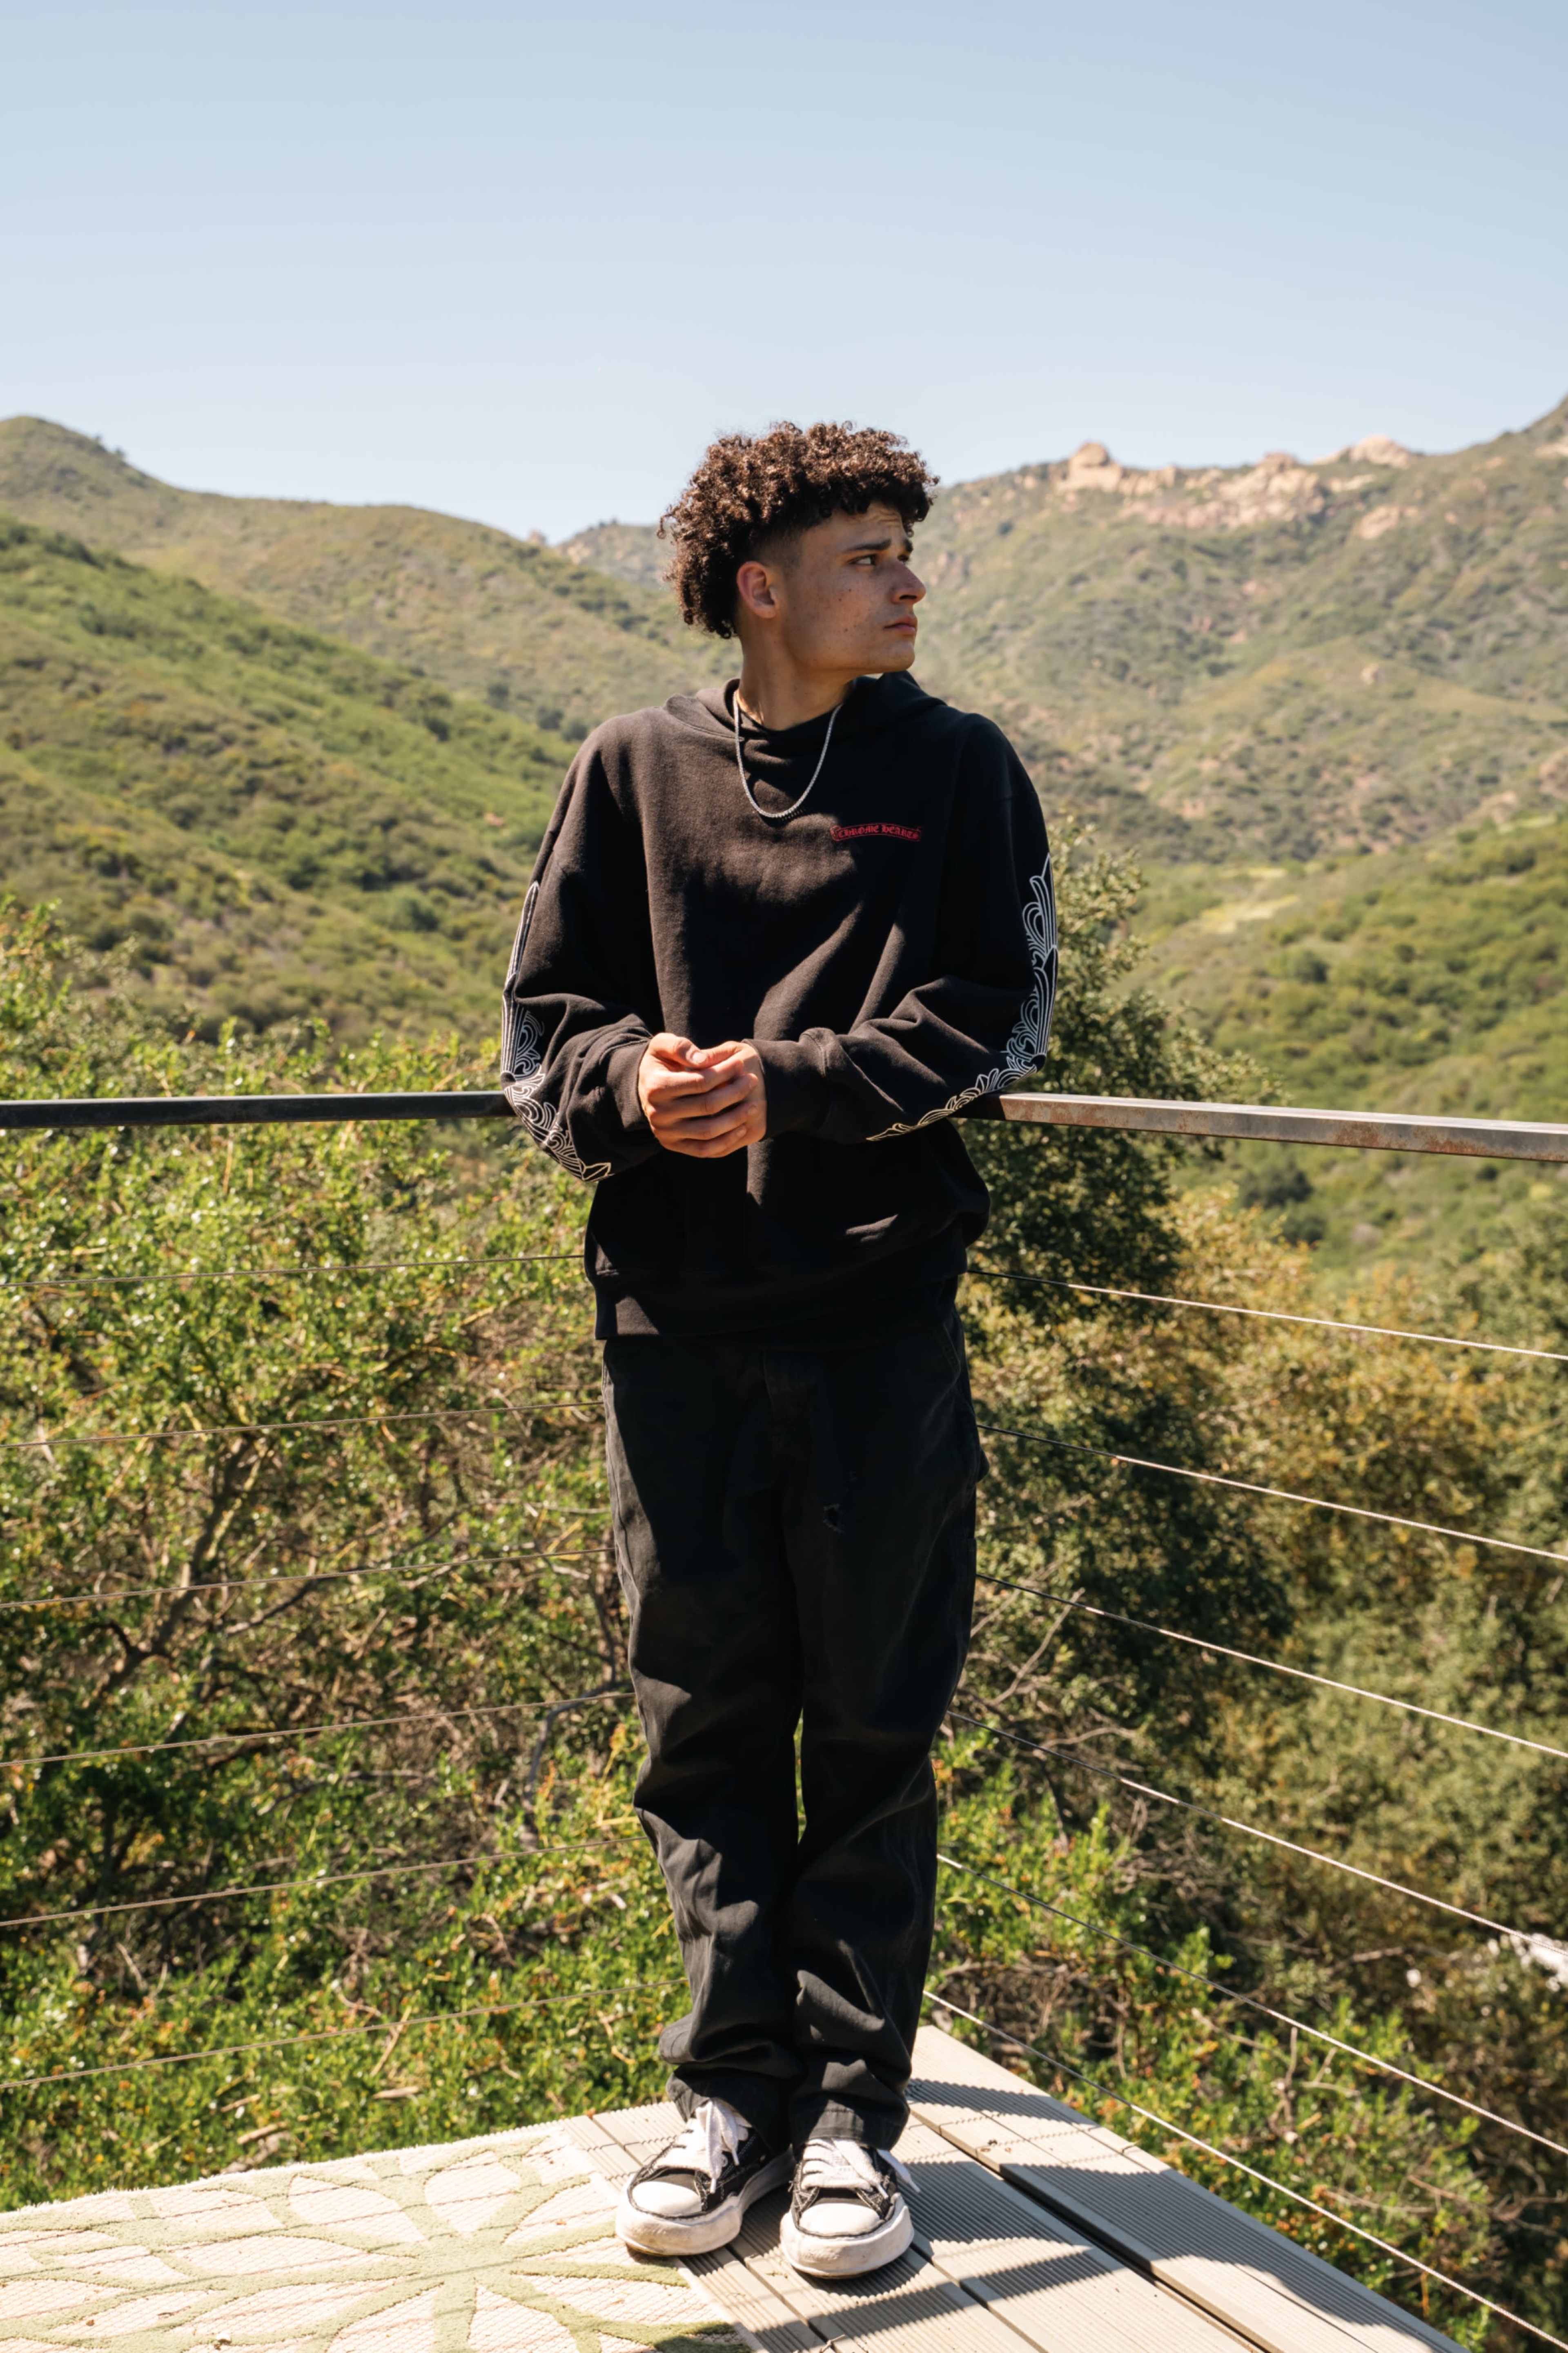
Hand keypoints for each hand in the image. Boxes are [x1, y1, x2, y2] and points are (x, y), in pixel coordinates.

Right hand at [637, 1033, 765, 1158]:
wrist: (645, 1088)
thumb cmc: (661, 1062)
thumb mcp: (662, 1045)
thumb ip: (679, 1046)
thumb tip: (702, 1059)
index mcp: (656, 1087)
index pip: (699, 1082)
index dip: (724, 1072)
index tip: (740, 1064)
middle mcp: (657, 1113)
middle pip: (707, 1106)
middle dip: (735, 1093)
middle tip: (752, 1081)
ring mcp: (665, 1133)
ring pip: (708, 1131)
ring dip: (736, 1119)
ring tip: (754, 1105)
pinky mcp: (673, 1145)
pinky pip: (704, 1150)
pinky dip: (726, 1140)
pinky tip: (742, 1126)